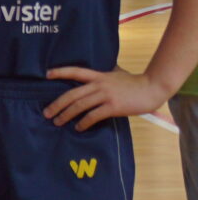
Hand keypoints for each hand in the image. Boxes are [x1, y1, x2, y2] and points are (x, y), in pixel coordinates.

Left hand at [44, 65, 166, 131]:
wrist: (152, 88)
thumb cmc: (135, 82)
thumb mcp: (117, 74)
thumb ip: (105, 74)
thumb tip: (99, 73)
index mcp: (99, 76)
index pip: (75, 71)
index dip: (60, 72)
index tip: (46, 74)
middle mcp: (99, 84)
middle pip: (72, 94)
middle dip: (57, 104)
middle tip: (46, 113)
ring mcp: (106, 95)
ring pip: (79, 105)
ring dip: (66, 115)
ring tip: (58, 122)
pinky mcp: (113, 107)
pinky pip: (93, 116)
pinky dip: (83, 123)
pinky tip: (79, 128)